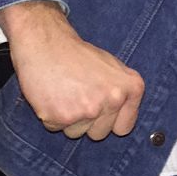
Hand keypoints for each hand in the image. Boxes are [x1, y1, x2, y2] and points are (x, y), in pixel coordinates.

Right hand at [0, 1, 143, 140]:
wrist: (46, 42)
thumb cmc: (77, 53)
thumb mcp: (112, 67)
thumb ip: (123, 93)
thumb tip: (124, 121)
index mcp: (131, 88)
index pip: (124, 128)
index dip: (109, 122)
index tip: (99, 111)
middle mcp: (113, 100)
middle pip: (99, 134)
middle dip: (86, 122)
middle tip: (76, 96)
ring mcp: (88, 110)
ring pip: (76, 133)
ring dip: (67, 119)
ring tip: (63, 93)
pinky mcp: (61, 117)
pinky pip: (55, 128)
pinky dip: (50, 115)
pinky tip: (51, 95)